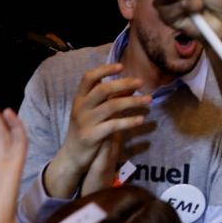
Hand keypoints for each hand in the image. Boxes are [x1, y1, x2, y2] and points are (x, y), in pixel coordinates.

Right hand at [45, 64, 149, 197]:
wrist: (72, 156)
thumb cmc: (87, 128)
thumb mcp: (94, 111)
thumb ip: (109, 97)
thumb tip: (132, 84)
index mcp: (79, 98)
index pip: (88, 77)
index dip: (104, 69)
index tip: (121, 66)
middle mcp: (80, 108)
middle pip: (103, 89)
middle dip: (124, 83)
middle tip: (141, 82)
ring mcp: (85, 122)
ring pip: (112, 106)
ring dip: (133, 101)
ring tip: (148, 100)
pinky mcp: (92, 136)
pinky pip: (114, 125)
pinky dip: (129, 121)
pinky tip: (141, 119)